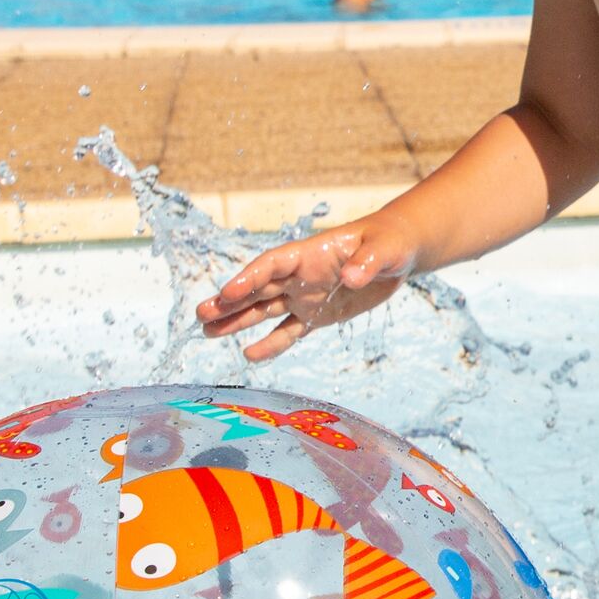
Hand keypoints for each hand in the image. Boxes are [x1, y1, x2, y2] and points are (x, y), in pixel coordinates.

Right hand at [195, 223, 415, 360]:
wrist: (397, 252)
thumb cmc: (389, 242)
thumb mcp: (384, 249)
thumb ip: (367, 262)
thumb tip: (351, 277)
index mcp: (309, 253)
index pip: (271, 265)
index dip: (249, 278)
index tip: (227, 292)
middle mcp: (300, 275)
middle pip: (258, 289)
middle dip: (230, 301)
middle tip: (200, 314)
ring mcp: (305, 295)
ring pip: (264, 310)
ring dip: (237, 321)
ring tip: (207, 331)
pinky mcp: (316, 314)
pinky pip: (289, 331)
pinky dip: (271, 344)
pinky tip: (249, 355)